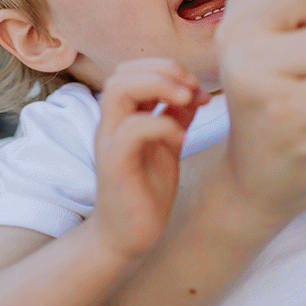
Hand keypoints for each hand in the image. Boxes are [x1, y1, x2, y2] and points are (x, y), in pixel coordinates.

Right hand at [93, 58, 209, 260]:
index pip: (132, 70)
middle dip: (162, 72)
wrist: (128, 236)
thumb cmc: (147, 191)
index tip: (195, 89)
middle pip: (122, 74)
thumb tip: (195, 90)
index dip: (165, 69)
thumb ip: (177, 117)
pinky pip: (131, 130)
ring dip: (158, 87)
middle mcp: (111, 125)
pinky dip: (161, 126)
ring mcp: (109, 143)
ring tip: (186, 102)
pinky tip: (181, 140)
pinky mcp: (114, 165)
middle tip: (191, 91)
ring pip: (118, 91)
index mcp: (123, 117)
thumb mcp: (168, 145)